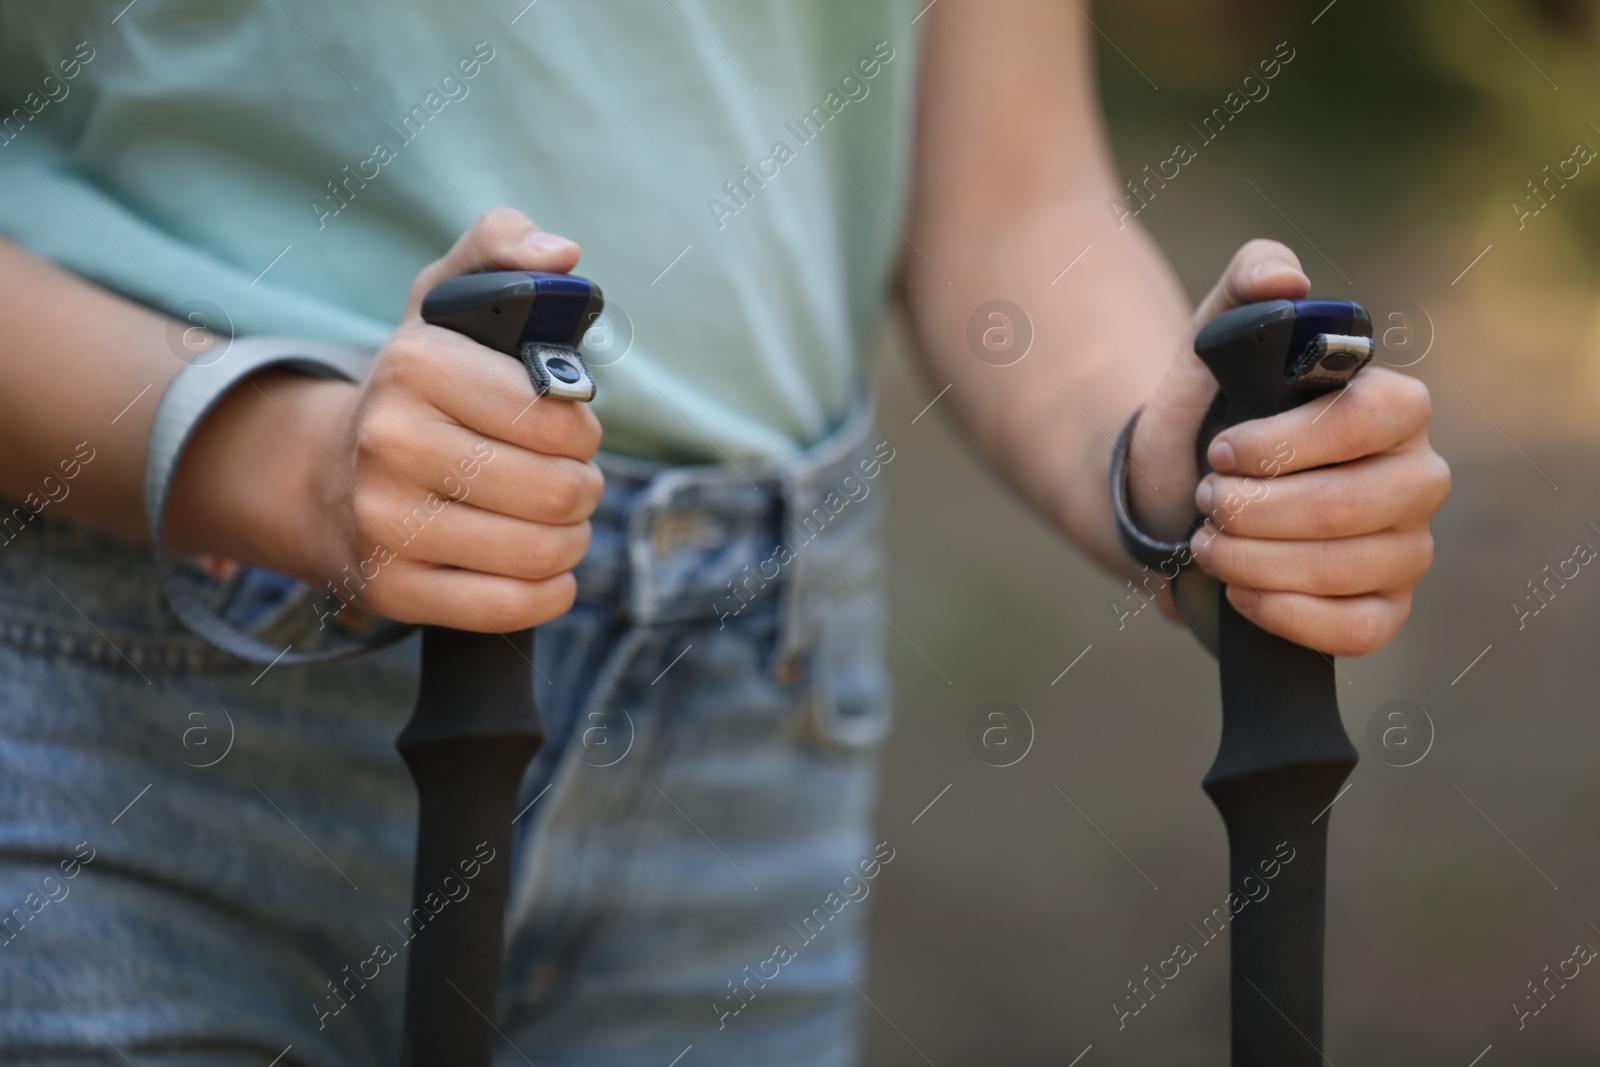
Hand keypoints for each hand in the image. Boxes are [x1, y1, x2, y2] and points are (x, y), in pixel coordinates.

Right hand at [302, 208, 602, 631]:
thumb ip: (503, 250)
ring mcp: (384, 524)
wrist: (324, 477)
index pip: (556, 416)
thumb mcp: (447, 301)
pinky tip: (545, 568)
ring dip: (571, 539)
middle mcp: (390, 445)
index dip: (581, 427)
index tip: (565, 425)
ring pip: (542, 552)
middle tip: (566, 479)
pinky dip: (551, 591)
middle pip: (557, 490)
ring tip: (555, 519)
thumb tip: (564, 256)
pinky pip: (510, 608)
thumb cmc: (418, 388)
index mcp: (415, 367)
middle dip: (582, 487)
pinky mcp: (390, 591)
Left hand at [1126, 240, 1449, 656]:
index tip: (1221, 450)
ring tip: (1206, 543)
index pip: (1372, 419)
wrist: (1174, 498)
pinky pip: (1358, 630)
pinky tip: (1240, 593)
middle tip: (1206, 502)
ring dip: (1257, 559)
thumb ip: (1244, 288)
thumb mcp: (1209, 342)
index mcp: (1390, 406)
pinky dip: (1289, 615)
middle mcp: (1414, 476)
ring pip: (1347, 569)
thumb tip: (1284, 279)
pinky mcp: (1382, 608)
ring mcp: (1404, 548)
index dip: (1286, 442)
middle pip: (1352, 505)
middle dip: (1259, 508)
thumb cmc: (1206, 417)